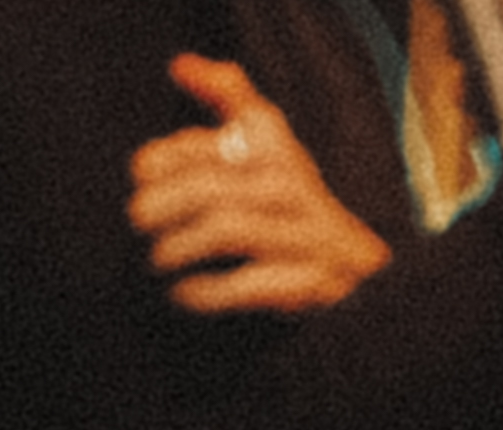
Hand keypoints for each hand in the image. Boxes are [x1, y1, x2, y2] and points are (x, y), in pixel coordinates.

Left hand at [133, 56, 381, 313]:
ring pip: (227, 230)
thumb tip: (180, 65)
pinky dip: (208, 291)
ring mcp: (306, 237)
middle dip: (164, 204)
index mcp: (279, 149)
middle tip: (140, 219)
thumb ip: (229, 96)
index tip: (142, 171)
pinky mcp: (311, 283)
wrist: (362, 274)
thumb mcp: (269, 142)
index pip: (215, 141)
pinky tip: (184, 292)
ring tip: (157, 258)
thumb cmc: (294, 203)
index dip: (167, 155)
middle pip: (211, 188)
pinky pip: (250, 283)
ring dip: (179, 247)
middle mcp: (295, 188)